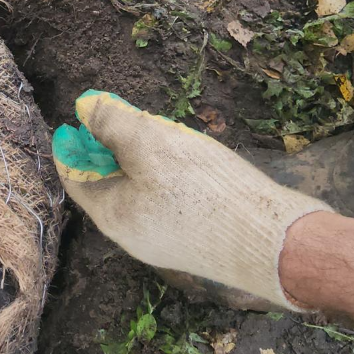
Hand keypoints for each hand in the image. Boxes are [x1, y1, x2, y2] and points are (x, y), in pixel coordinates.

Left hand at [52, 91, 331, 309]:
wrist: (280, 244)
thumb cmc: (207, 192)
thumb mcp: (151, 144)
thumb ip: (112, 124)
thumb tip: (84, 108)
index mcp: (112, 216)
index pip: (74, 177)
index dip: (73, 144)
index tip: (80, 117)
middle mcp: (132, 234)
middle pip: (107, 182)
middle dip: (109, 146)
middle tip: (122, 115)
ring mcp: (165, 239)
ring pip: (139, 189)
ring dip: (140, 157)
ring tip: (156, 130)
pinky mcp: (197, 237)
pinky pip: (166, 199)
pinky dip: (166, 173)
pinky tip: (187, 156)